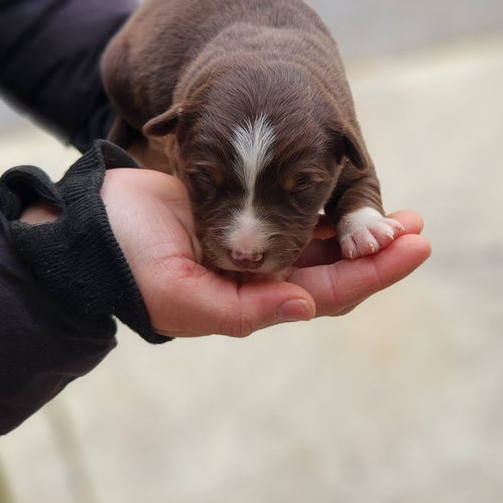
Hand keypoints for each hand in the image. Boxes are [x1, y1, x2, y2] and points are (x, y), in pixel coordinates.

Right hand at [98, 167, 428, 338]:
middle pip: (335, 268)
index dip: (374, 271)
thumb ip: (243, 308)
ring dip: (358, 228)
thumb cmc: (127, 263)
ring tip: (399, 212)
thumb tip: (306, 304)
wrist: (84, 228)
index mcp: (250, 303)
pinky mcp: (237, 214)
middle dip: (378, 249)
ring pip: (319, 241)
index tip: (415, 245)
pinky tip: (348, 194)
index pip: (328, 292)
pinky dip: (325, 207)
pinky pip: (294, 214)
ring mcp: (249, 247)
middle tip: (418, 225)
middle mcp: (257, 280)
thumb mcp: (180, 294)